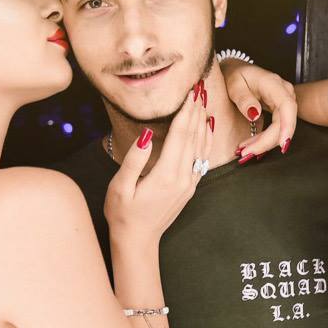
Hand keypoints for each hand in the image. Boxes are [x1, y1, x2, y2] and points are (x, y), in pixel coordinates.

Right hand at [104, 79, 213, 243]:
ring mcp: (189, 184)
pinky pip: (202, 158)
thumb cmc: (123, 214)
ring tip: (204, 100)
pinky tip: (207, 127)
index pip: (180, 135)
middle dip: (196, 110)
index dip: (186, 111)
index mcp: (165, 174)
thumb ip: (134, 160)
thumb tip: (146, 134)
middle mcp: (182, 177)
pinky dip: (206, 140)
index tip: (190, 91)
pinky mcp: (189, 188)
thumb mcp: (120, 187)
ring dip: (203, 121)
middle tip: (200, 86)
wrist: (138, 241)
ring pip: (201, 146)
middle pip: (193, 136)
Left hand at [219, 57, 296, 157]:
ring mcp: (284, 101)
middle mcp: (284, 92)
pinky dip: (265, 139)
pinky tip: (252, 145)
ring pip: (282, 128)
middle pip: (285, 122)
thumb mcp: (234, 84)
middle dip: (267, 141)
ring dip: (265, 142)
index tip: (282, 144)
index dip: (287, 126)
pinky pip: (278, 128)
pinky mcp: (280, 109)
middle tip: (246, 153)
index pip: (287, 106)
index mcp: (273, 83)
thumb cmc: (235, 75)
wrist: (237, 70)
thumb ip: (243, 98)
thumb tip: (254, 114)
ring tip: (245, 150)